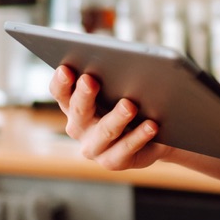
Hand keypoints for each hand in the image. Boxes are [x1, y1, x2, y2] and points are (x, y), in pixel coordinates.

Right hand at [48, 65, 172, 171]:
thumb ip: (112, 72)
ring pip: (104, 131)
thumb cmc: (132, 99)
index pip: (61, 92)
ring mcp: (94, 147)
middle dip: (84, 95)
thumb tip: (117, 58)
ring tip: (129, 105)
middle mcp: (79, 127)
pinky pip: (125, 149)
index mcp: (74, 105)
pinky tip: (151, 125)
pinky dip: (139, 136)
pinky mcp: (113, 161)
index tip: (66, 68)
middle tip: (90, 80)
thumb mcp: (120, 85)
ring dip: (116, 117)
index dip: (61, 81)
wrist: (157, 130)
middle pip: (79, 110)